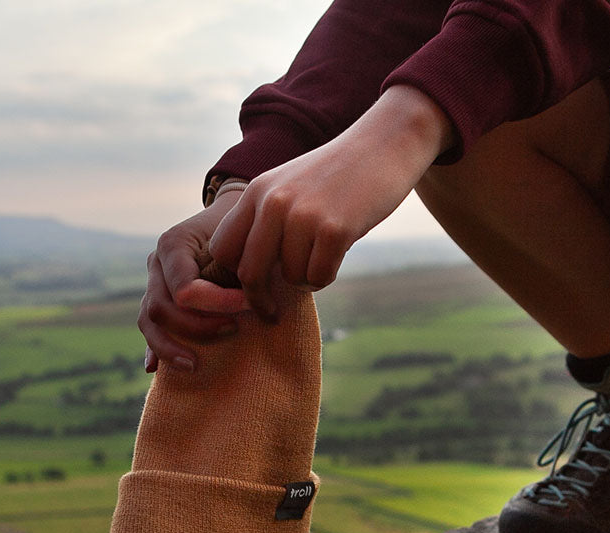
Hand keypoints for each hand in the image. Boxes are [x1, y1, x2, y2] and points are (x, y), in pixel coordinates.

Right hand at [138, 189, 248, 372]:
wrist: (229, 216)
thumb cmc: (240, 230)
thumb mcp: (239, 241)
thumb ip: (235, 270)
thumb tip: (249, 302)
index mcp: (172, 244)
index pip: (185, 288)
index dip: (217, 303)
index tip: (248, 305)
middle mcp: (155, 263)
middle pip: (162, 308)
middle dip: (198, 327)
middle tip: (234, 330)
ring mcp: (152, 282)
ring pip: (148, 321)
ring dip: (170, 346)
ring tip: (195, 365)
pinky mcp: (156, 298)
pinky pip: (147, 327)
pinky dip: (153, 348)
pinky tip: (154, 369)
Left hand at [209, 85, 454, 318]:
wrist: (386, 143)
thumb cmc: (336, 174)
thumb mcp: (288, 186)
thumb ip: (266, 222)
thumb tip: (249, 277)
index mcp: (257, 192)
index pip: (223, 249)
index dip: (232, 276)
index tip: (249, 290)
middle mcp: (274, 203)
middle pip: (249, 273)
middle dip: (259, 300)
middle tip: (270, 314)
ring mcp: (304, 216)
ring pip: (291, 278)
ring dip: (306, 278)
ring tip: (321, 255)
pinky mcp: (334, 229)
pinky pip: (319, 277)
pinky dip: (327, 275)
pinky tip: (337, 254)